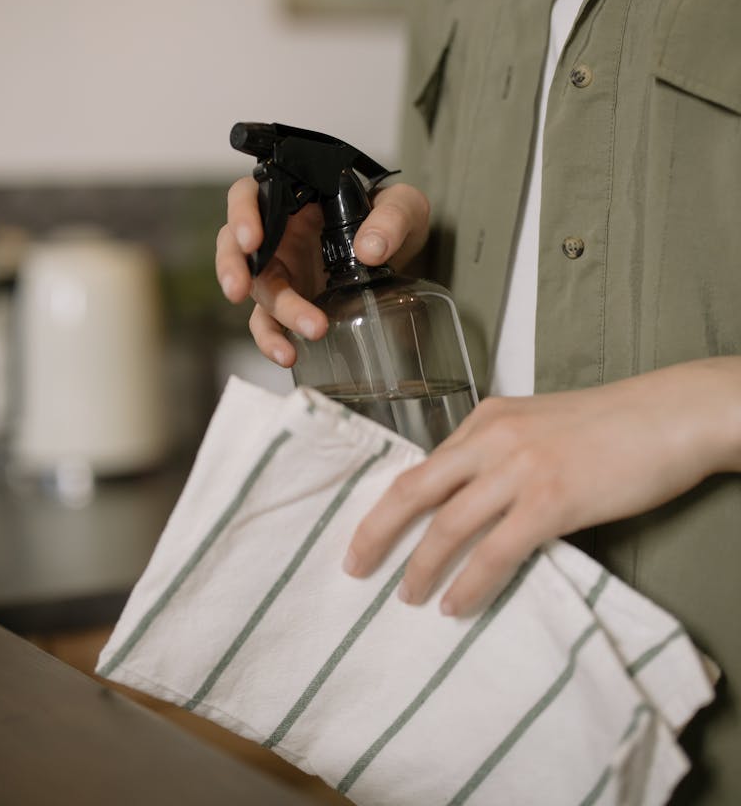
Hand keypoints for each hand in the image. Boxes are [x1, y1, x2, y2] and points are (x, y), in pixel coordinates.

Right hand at [215, 179, 429, 366]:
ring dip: (270, 314)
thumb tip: (370, 249)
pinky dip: (273, 339)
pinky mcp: (290, 301)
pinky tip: (288, 354)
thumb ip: (391, 219)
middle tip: (240, 288)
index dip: (242, 214)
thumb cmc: (393, 218)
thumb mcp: (403, 207)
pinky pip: (269, 322)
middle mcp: (279, 232)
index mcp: (294, 197)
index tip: (252, 239)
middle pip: (236, 245)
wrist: (404, 253)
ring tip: (295, 338)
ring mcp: (282, 269)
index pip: (250, 195)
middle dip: (234, 267)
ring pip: (256, 288)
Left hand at [343, 358, 740, 614]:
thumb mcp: (540, 423)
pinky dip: (470, 582)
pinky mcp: (551, 501)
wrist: (666, 415)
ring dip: (422, 566)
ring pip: (448, 525)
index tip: (371, 532)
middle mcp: (493, 438)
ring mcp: (520, 469)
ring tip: (408, 597)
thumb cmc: (610, 423)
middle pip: (416, 490)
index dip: (392, 504)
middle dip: (377, 531)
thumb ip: (501, 451)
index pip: (426, 465)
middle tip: (355, 566)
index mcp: (487, 416)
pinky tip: (457, 604)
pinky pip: (496, 551)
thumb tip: (471, 496)